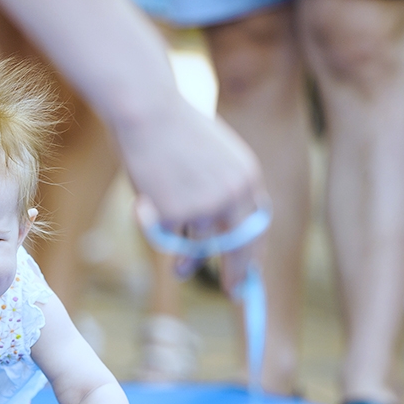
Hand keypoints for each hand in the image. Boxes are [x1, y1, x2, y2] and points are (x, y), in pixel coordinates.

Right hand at [124, 106, 268, 292]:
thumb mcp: (211, 158)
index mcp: (247, 178)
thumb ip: (220, 192)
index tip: (248, 273)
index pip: (257, 226)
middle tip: (233, 294)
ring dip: (187, 261)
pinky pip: (166, 235)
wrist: (148, 110)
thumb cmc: (171, 131)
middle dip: (236, 274)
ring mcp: (204, 205)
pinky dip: (155, 226)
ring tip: (179, 270)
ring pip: (195, 246)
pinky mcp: (175, 212)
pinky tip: (147, 196)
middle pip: (239, 247)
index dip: (253, 253)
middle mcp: (233, 195)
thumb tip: (215, 237)